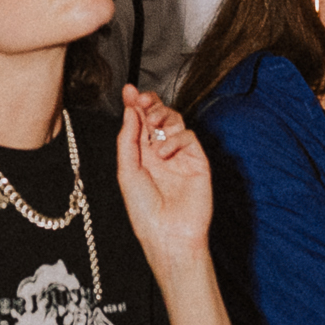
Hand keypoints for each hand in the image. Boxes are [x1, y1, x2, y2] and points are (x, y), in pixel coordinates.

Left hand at [113, 88, 212, 260]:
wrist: (167, 234)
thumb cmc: (144, 211)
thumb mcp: (127, 171)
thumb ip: (128, 139)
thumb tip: (131, 109)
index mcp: (142, 156)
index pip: (140, 122)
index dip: (135, 104)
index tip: (128, 90)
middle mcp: (161, 154)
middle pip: (158, 117)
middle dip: (150, 103)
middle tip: (142, 97)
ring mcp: (180, 157)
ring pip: (175, 122)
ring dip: (162, 115)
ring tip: (152, 122)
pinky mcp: (198, 162)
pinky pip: (188, 137)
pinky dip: (175, 139)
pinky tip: (164, 153)